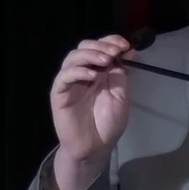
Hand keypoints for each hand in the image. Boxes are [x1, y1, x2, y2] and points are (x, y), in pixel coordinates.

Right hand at [49, 35, 132, 189]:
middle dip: (100, 46)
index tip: (124, 45)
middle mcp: (83, 73)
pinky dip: (77, 71)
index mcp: (98, 71)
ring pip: (72, 57)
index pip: (100, 47)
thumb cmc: (108, 124)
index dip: (111, 41)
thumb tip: (129, 52)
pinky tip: (92, 76)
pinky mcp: (59, 93)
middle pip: (84, 47)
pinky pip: (64, 76)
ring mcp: (70, 82)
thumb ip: (122, 74)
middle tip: (114, 53)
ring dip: (90, 55)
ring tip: (105, 61)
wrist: (95, 147)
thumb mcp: (121, 96)